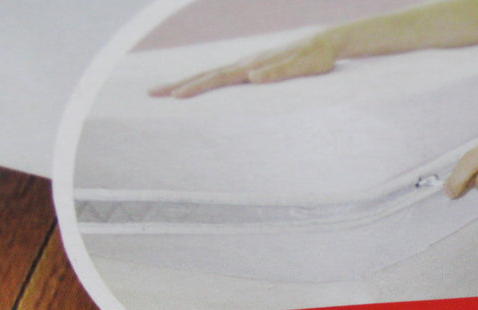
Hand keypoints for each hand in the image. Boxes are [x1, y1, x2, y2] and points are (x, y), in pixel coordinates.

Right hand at [149, 32, 338, 97]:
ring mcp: (248, 65)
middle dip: (179, 85)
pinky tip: (199, 88)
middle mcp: (246, 64)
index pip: (217, 77)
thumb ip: (278, 71)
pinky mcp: (254, 69)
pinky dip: (207, 83)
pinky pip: (224, 78)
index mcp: (252, 65)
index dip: (195, 87)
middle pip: (206, 75)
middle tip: (151, 93)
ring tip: (168, 92)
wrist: (325, 43)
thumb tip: (252, 77)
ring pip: (212, 75)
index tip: (175, 98)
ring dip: (189, 83)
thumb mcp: (302, 66)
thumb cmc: (316, 58)